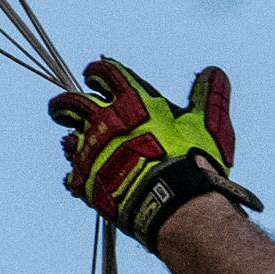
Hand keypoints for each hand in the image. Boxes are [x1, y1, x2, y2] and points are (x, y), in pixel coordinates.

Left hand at [48, 58, 257, 248]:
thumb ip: (209, 96)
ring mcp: (93, 153)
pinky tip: (82, 178)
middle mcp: (106, 123)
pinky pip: (72, 176)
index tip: (93, 74)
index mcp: (133, 102)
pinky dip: (76, 176)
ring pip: (69, 140)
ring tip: (74, 144)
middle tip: (62, 109)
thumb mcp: (207, 123)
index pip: (106, 74)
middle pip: (71, 104)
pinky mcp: (87, 182)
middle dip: (63, 105)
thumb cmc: (192, 160)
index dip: (96, 72)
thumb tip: (213, 72)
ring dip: (72, 140)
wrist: (171, 201)